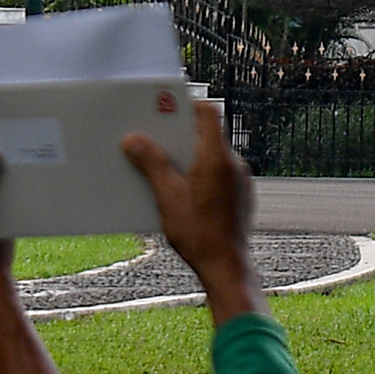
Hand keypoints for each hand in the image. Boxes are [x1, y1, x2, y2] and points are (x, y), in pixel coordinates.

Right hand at [123, 95, 262, 322]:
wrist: (227, 268)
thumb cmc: (199, 234)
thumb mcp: (167, 196)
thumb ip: (151, 164)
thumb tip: (133, 139)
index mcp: (217, 157)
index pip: (208, 112)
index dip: (186, 105)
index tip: (164, 108)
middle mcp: (234, 164)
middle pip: (207, 134)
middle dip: (179, 135)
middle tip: (154, 140)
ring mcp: (241, 180)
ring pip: (212, 156)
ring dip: (188, 157)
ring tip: (163, 170)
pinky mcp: (241, 196)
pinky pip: (219, 174)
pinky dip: (201, 175)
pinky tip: (180, 192)